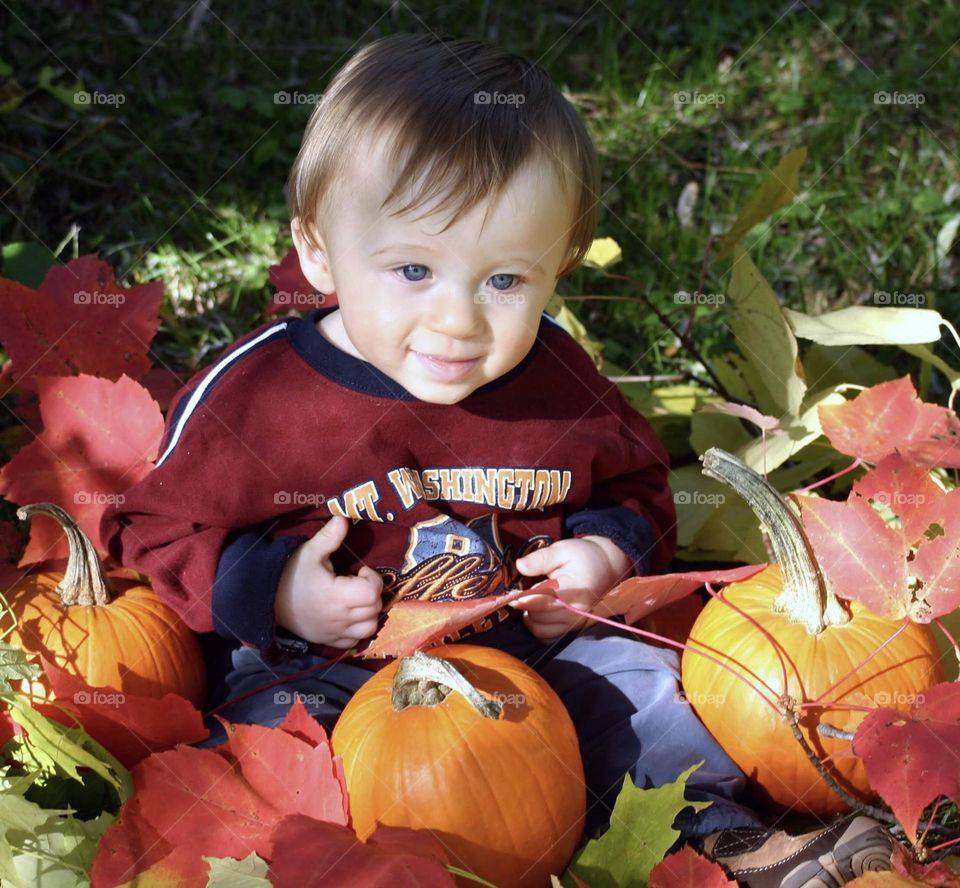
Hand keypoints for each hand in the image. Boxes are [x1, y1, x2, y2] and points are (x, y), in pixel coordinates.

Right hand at [275, 515, 383, 647]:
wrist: (266, 600)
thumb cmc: (290, 574)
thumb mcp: (310, 552)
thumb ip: (330, 536)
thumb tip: (344, 518)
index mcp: (337, 596)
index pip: (372, 593)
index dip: (373, 579)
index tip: (359, 571)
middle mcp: (339, 618)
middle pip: (375, 609)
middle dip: (372, 593)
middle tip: (357, 582)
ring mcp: (334, 632)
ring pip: (369, 628)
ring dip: (369, 613)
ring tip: (356, 599)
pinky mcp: (328, 641)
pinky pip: (355, 641)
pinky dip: (358, 630)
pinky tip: (349, 615)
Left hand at [509, 535, 632, 640]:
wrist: (607, 567)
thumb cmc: (583, 557)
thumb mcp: (562, 550)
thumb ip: (540, 558)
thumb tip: (520, 566)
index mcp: (572, 590)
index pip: (541, 601)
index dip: (521, 599)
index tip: (509, 593)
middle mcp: (576, 611)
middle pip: (538, 617)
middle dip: (524, 606)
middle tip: (519, 593)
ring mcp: (576, 623)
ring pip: (541, 631)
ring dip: (530, 618)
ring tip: (530, 602)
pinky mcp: (575, 629)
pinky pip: (550, 637)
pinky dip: (540, 628)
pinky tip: (539, 613)